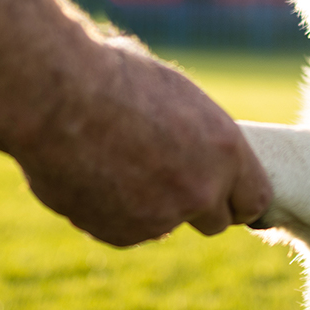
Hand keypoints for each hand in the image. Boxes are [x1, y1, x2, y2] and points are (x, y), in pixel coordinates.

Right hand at [0, 25, 272, 247]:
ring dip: (148, 204)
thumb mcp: (167, 89)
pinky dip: (111, 210)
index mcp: (225, 149)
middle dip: (195, 203)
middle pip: (215, 220)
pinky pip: (123, 229)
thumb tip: (182, 138)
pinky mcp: (118, 234)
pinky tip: (88, 173)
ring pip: (163, 223)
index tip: (224, 190)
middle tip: (167, 175)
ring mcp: (159, 219)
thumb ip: (187, 129)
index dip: (237, 195)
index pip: (255, 199)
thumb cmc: (109, 74)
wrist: (54, 98)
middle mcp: (199, 191)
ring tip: (113, 158)